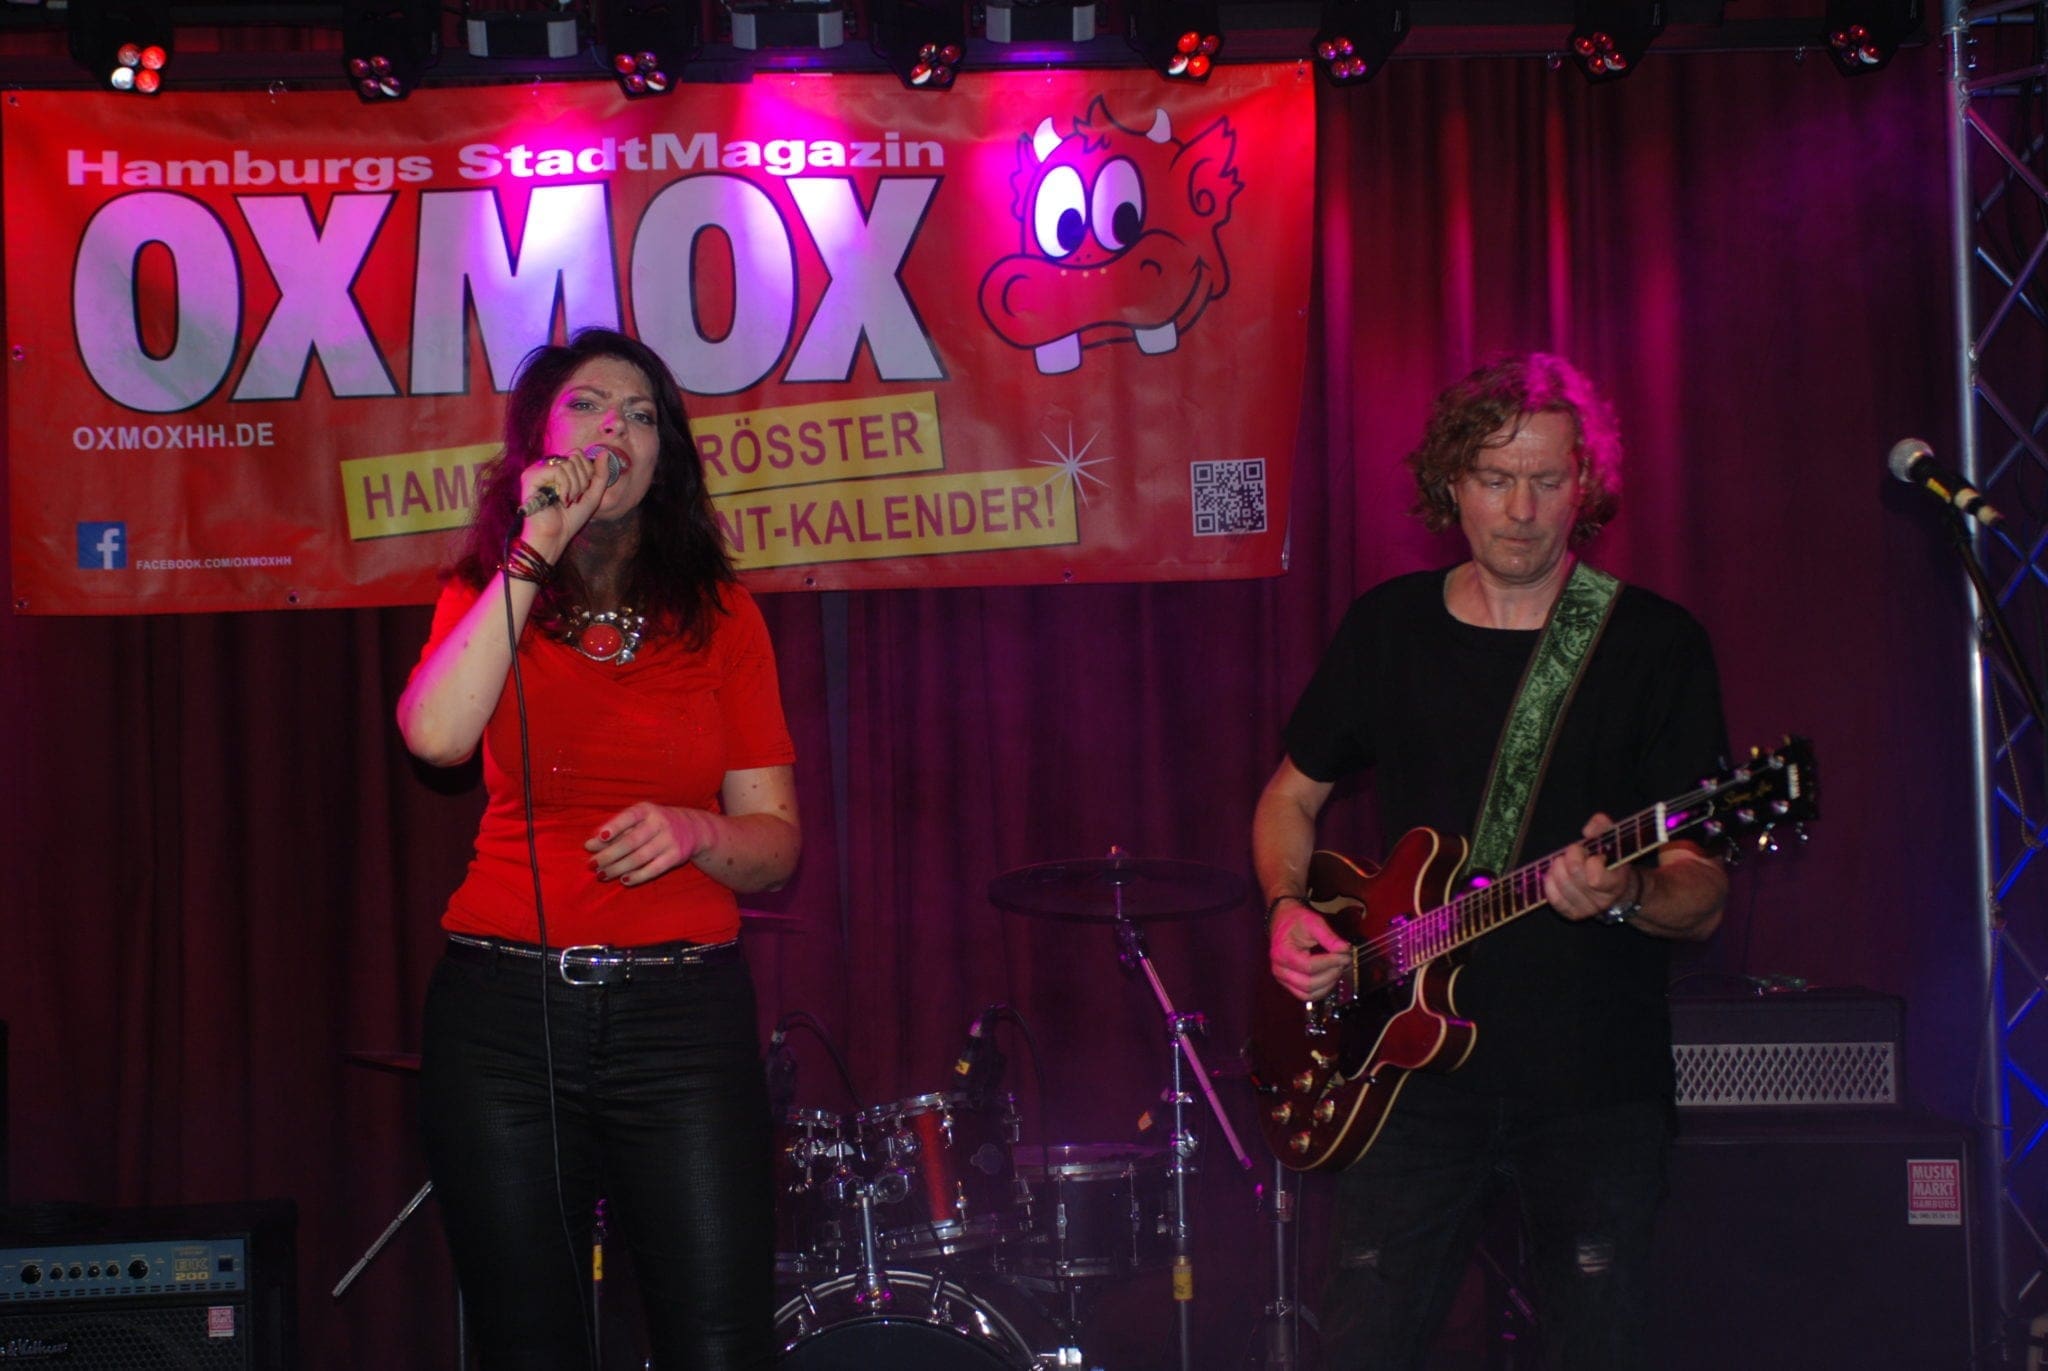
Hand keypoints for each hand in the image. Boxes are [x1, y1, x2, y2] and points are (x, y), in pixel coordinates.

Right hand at [517, 452, 604, 551]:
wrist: (555, 535)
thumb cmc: (571, 518)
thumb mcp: (593, 494)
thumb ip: (601, 474)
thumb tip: (605, 452)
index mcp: (558, 468)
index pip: (578, 454)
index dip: (587, 473)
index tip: (581, 492)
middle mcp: (546, 466)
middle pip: (575, 456)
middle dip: (582, 480)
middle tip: (574, 497)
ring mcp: (537, 470)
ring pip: (568, 464)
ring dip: (575, 486)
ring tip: (568, 501)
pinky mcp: (530, 476)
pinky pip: (558, 470)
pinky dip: (565, 487)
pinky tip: (561, 499)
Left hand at [585, 803, 717, 886]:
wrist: (692, 828)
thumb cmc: (654, 824)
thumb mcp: (637, 821)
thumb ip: (614, 831)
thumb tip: (589, 845)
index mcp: (646, 810)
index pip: (628, 817)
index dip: (614, 827)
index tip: (598, 838)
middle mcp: (659, 823)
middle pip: (630, 842)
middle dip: (609, 855)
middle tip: (591, 865)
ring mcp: (669, 840)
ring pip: (639, 857)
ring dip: (618, 868)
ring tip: (602, 875)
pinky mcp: (676, 856)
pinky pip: (654, 869)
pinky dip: (638, 876)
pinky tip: (624, 880)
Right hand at [1269, 900, 1351, 1000]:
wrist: (1283, 922)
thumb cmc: (1296, 921)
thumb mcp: (1313, 922)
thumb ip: (1329, 937)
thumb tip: (1345, 950)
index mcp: (1282, 953)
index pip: (1309, 966)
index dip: (1330, 963)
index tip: (1345, 956)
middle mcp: (1279, 969)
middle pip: (1309, 983)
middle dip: (1331, 975)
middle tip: (1343, 962)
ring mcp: (1283, 979)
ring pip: (1308, 994)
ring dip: (1327, 985)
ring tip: (1337, 969)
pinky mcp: (1288, 984)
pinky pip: (1305, 996)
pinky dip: (1320, 990)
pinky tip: (1330, 978)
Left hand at [1542, 813, 1636, 921]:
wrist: (1617, 888)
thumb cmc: (1612, 860)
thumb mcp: (1613, 839)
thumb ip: (1603, 826)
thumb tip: (1587, 831)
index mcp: (1616, 882)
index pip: (1596, 878)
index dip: (1590, 861)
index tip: (1591, 853)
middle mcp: (1603, 900)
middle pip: (1575, 877)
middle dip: (1570, 858)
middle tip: (1573, 852)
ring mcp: (1588, 909)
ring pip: (1563, 887)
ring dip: (1558, 869)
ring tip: (1562, 861)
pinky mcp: (1574, 914)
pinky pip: (1555, 900)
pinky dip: (1549, 884)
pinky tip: (1551, 874)